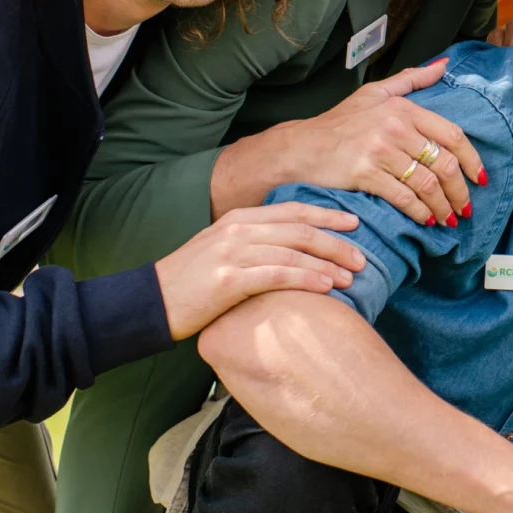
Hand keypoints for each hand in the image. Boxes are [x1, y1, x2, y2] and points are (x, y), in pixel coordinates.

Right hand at [153, 202, 364, 339]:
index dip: (327, 216)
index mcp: (239, 218)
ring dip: (327, 264)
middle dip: (336, 242)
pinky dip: (306, 279)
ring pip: (294, 253)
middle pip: (300, 230)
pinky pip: (277, 276)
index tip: (354, 224)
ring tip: (351, 276)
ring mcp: (232, 252)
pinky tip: (326, 287)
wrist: (150, 302)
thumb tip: (295, 250)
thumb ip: (254, 242)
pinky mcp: (229, 279)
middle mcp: (238, 230)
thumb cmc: (190, 281)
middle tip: (362, 257)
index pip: (293, 211)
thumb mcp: (222, 249)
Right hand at [216, 58, 485, 227]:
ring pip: (427, 183)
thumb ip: (412, 80)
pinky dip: (420, 212)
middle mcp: (395, 127)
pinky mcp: (366, 173)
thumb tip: (444, 64)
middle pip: (444, 163)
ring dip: (443, 205)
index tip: (480, 178)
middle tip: (466, 207)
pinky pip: (404, 197)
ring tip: (449, 217)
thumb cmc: (339, 123)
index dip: (471, 159)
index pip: (451, 135)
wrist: (300, 147)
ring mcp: (380, 150)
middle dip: (460, 190)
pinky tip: (426, 219)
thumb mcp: (375, 93)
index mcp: (403, 108)